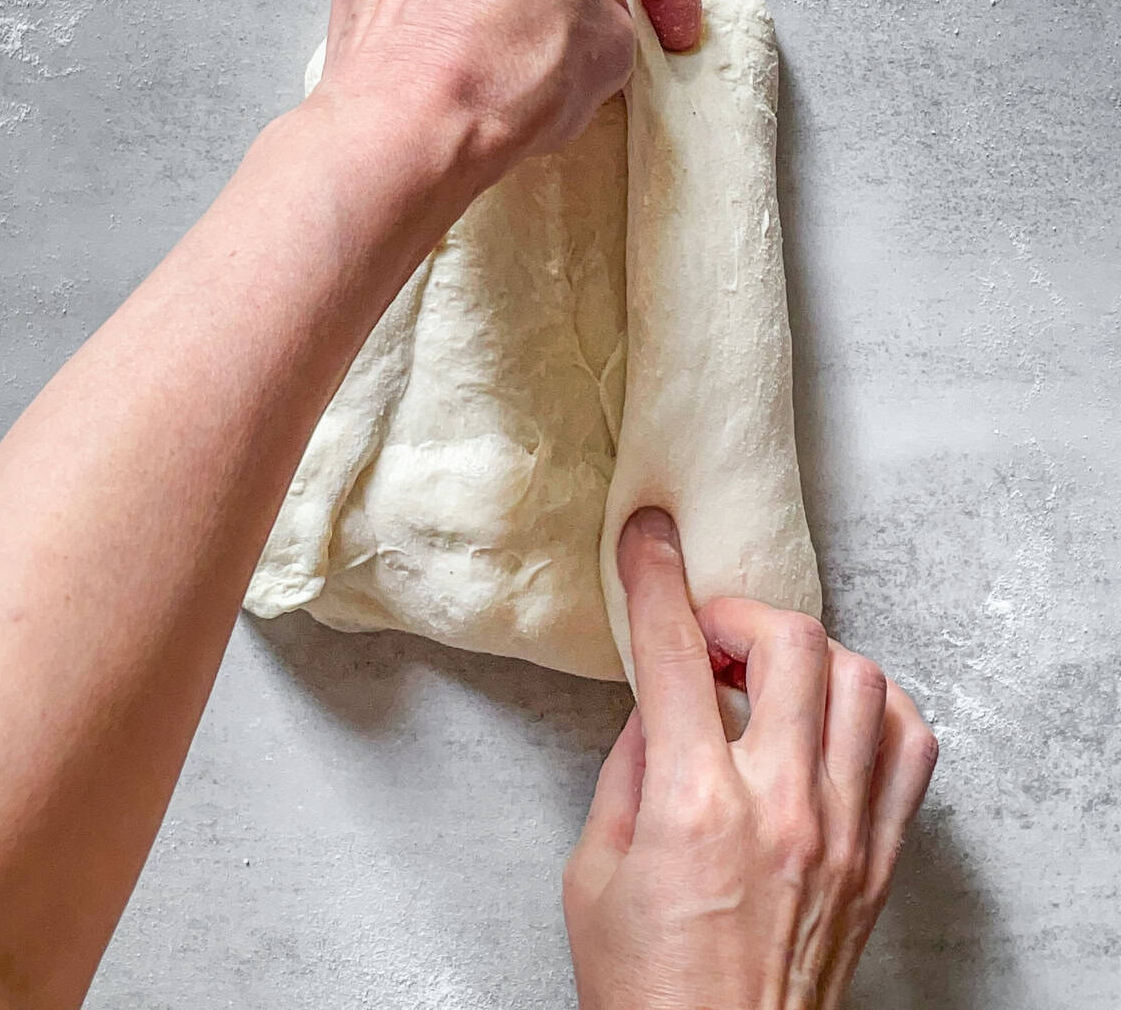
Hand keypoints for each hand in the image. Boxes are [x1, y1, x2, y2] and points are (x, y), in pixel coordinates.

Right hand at [564, 509, 937, 1009]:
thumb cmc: (647, 993)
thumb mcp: (593, 874)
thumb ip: (627, 770)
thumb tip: (660, 702)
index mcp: (695, 807)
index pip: (676, 653)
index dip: (655, 579)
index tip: (649, 538)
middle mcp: (782, 808)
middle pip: (791, 643)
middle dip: (741, 614)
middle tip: (709, 637)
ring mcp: (843, 833)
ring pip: (862, 680)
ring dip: (809, 656)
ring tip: (768, 678)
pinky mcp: (878, 862)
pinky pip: (910, 746)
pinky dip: (875, 707)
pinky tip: (833, 716)